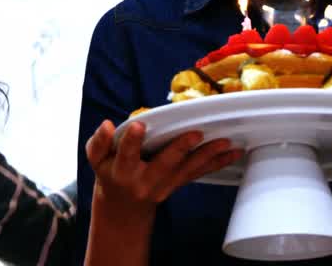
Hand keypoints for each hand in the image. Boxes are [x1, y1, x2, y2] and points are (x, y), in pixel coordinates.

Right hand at [86, 120, 242, 213]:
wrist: (124, 205)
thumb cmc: (110, 173)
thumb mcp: (97, 159)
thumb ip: (99, 143)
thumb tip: (107, 125)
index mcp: (123, 171)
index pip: (126, 155)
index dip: (131, 141)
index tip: (138, 125)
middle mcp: (145, 181)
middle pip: (164, 164)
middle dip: (180, 149)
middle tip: (196, 134)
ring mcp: (164, 185)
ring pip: (188, 169)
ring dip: (208, 156)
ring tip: (226, 142)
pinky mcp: (178, 184)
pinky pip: (198, 173)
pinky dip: (217, 163)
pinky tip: (233, 153)